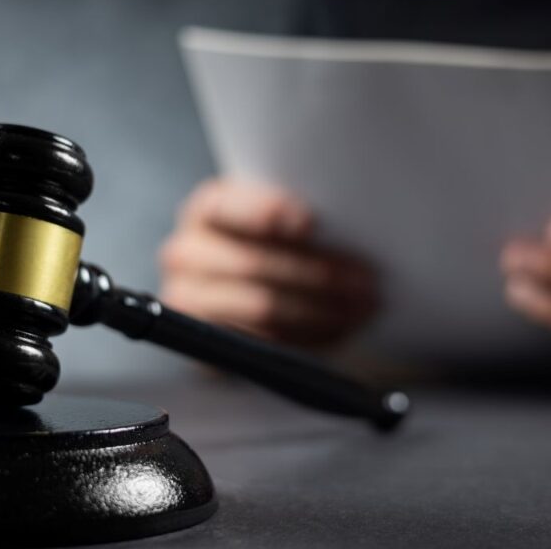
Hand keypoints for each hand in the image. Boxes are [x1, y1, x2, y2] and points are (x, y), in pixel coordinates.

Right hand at [159, 178, 378, 347]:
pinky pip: (261, 343)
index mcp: (208, 208)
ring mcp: (188, 299)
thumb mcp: (286, 224)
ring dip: (320, 309)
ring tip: (361, 307)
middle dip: (317, 272)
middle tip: (364, 280)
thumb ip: (301, 219)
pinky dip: (308, 337)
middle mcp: (186, 251)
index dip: (269, 212)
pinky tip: (338, 329)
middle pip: (253, 263)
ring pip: (261, 306)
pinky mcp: (203, 343)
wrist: (255, 296)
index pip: (228, 206)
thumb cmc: (280, 249)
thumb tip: (347, 224)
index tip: (310, 222)